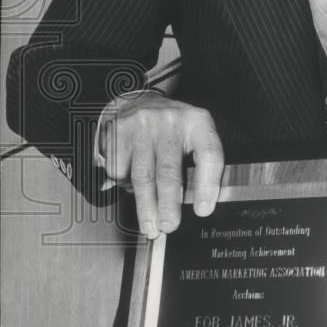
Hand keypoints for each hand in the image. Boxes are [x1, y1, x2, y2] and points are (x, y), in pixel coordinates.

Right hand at [99, 91, 223, 238]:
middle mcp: (170, 120)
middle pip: (169, 170)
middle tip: (169, 226)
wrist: (140, 101)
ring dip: (146, 206)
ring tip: (150, 225)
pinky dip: (124, 186)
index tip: (203, 210)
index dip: (207, 185)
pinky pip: (118, 169)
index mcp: (198, 122)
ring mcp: (142, 125)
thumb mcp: (194, 137)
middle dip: (169, 204)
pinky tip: (131, 189)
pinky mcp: (118, 132)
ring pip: (142, 175)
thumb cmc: (174, 129)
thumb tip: (200, 206)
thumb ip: (200, 165)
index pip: (208, 155)